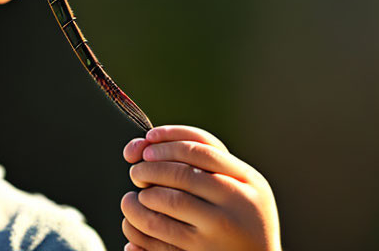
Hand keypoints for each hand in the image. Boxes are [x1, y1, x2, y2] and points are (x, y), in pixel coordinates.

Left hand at [121, 125, 280, 250]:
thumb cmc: (241, 216)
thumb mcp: (239, 184)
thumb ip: (207, 162)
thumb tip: (148, 142)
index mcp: (247, 179)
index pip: (202, 149)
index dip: (170, 141)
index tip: (148, 142)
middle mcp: (236, 202)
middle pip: (183, 174)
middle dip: (151, 168)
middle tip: (135, 172)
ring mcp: (220, 230)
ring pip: (171, 202)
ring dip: (142, 198)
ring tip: (132, 199)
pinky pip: (162, 237)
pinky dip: (140, 227)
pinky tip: (134, 222)